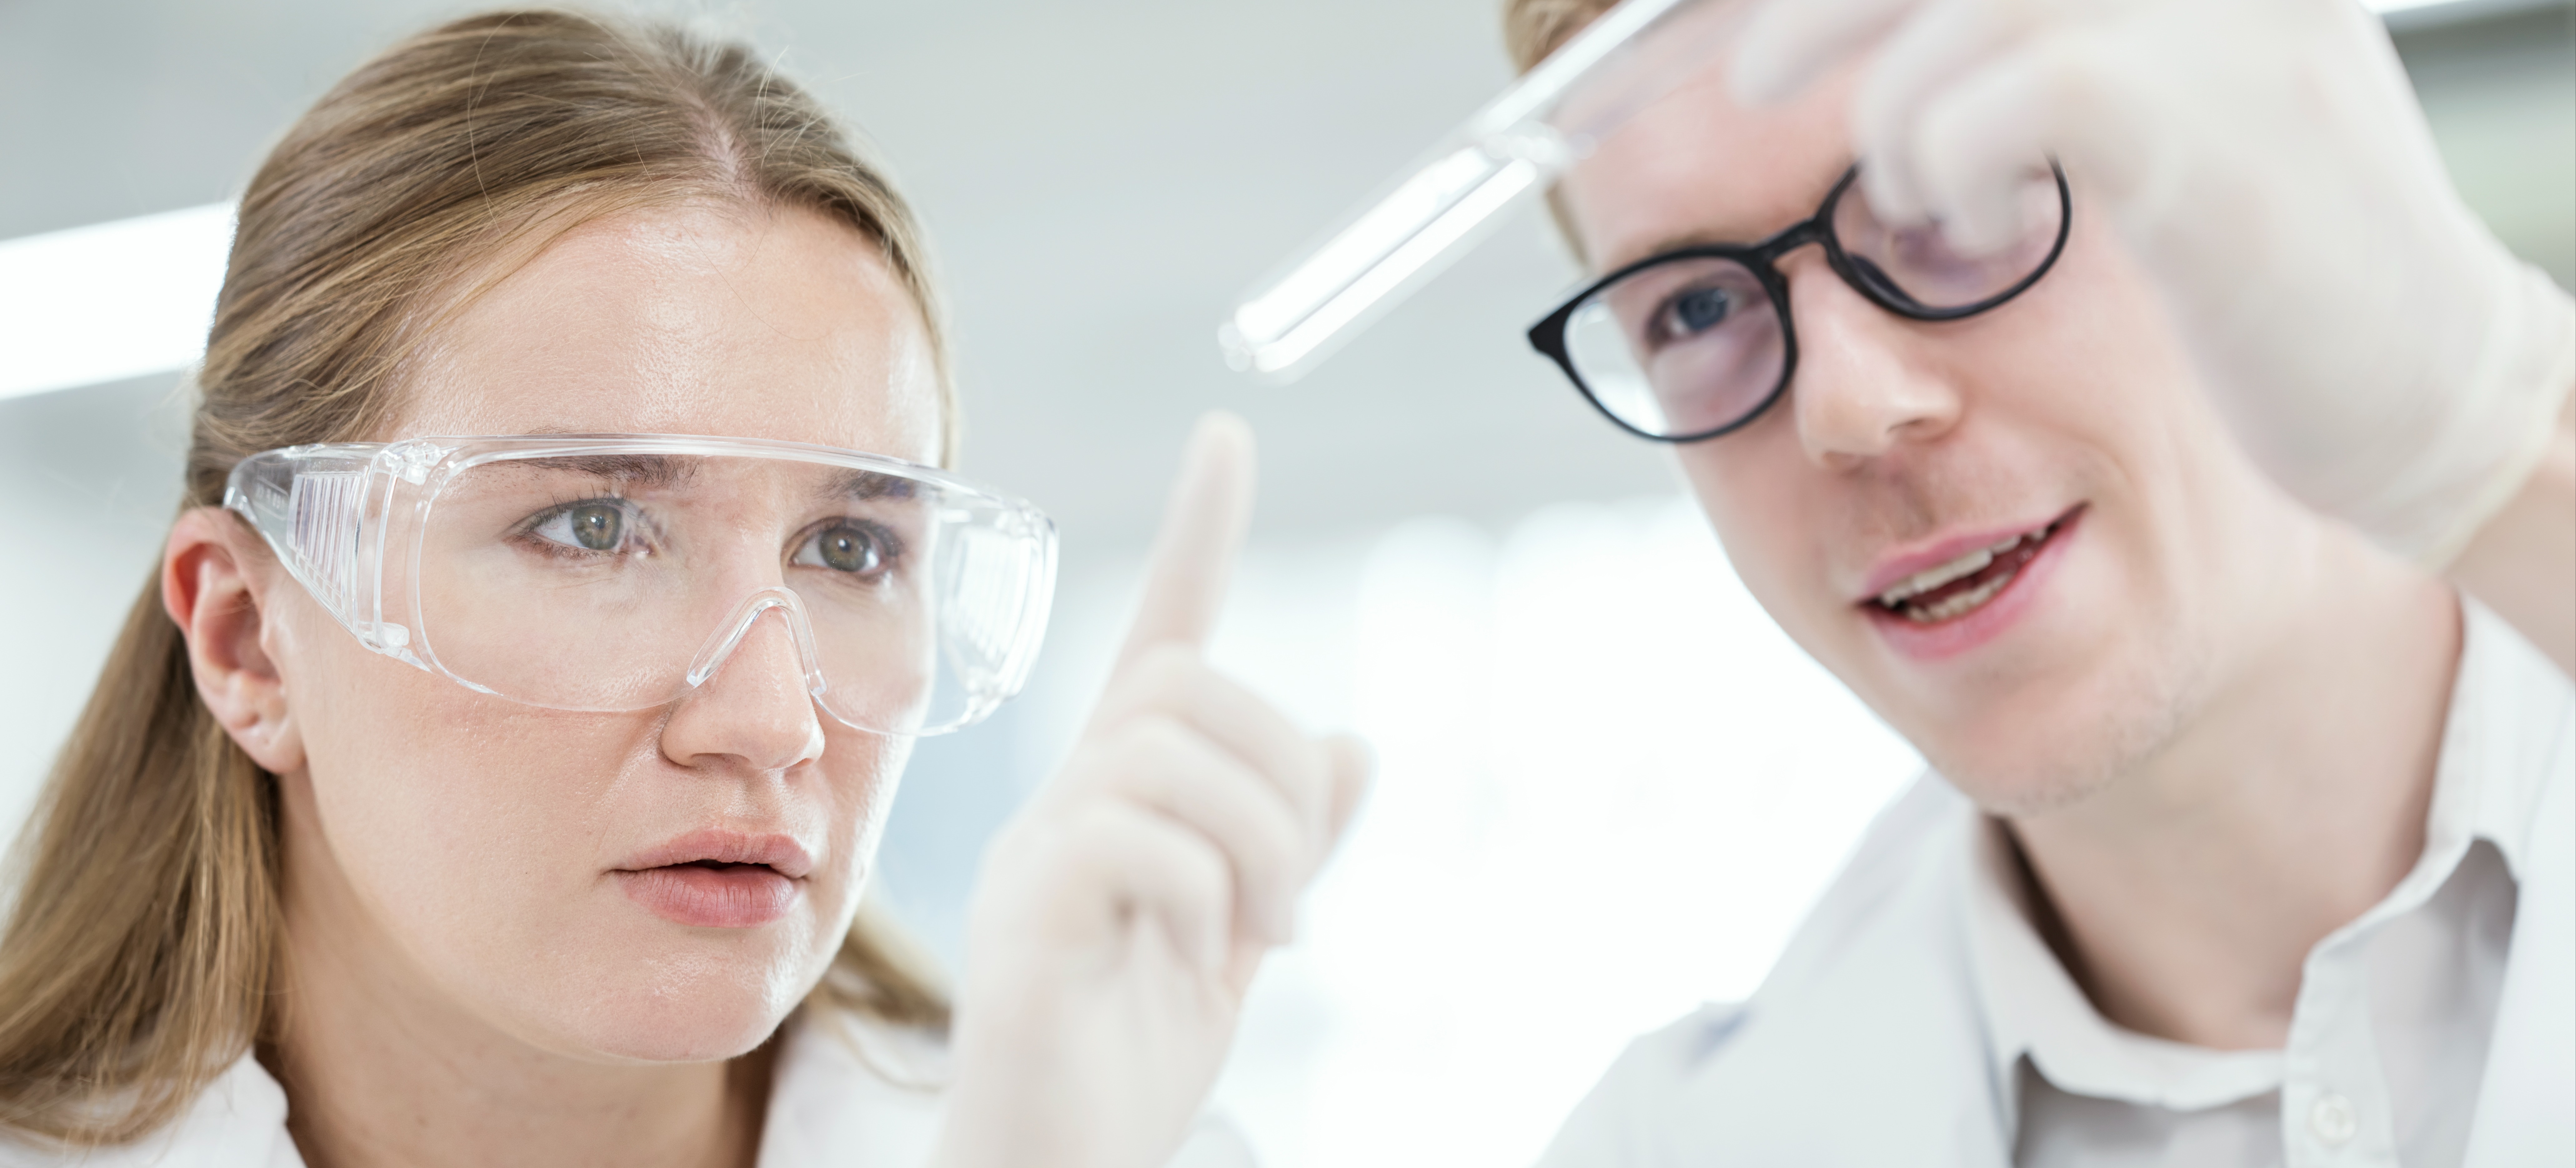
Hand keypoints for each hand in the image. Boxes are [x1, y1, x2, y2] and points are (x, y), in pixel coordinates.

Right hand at [934, 412, 1370, 1167]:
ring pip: (1167, 753)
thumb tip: (1358, 746)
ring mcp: (1034, 862)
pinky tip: (1217, 956)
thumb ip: (1286, 846)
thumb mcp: (1235, 942)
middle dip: (1278, 776)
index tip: (1226, 439)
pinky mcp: (1024, 924)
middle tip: (1293, 902)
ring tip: (1264, 936)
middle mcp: (1060, 810)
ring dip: (1259, 842)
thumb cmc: (1126, 1064)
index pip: (1157, 636)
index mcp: (1115, 804)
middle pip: (1182, 687)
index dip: (1194, 534)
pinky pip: (1135, 841)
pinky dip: (1208, 893)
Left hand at [1729, 0, 2575, 561]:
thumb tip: (1914, 31)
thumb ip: (2066, 46)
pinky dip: (1952, 161)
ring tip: (1912, 186)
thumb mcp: (2184, 106)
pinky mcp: (2200, 128)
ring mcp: (2224, 32)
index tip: (1764, 29)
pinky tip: (1972, 219)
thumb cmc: (2286, 264)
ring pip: (1966, 13)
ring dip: (1893, 107)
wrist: (2425, 392)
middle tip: (1751, 82)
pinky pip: (2009, 98)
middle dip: (1827, 6)